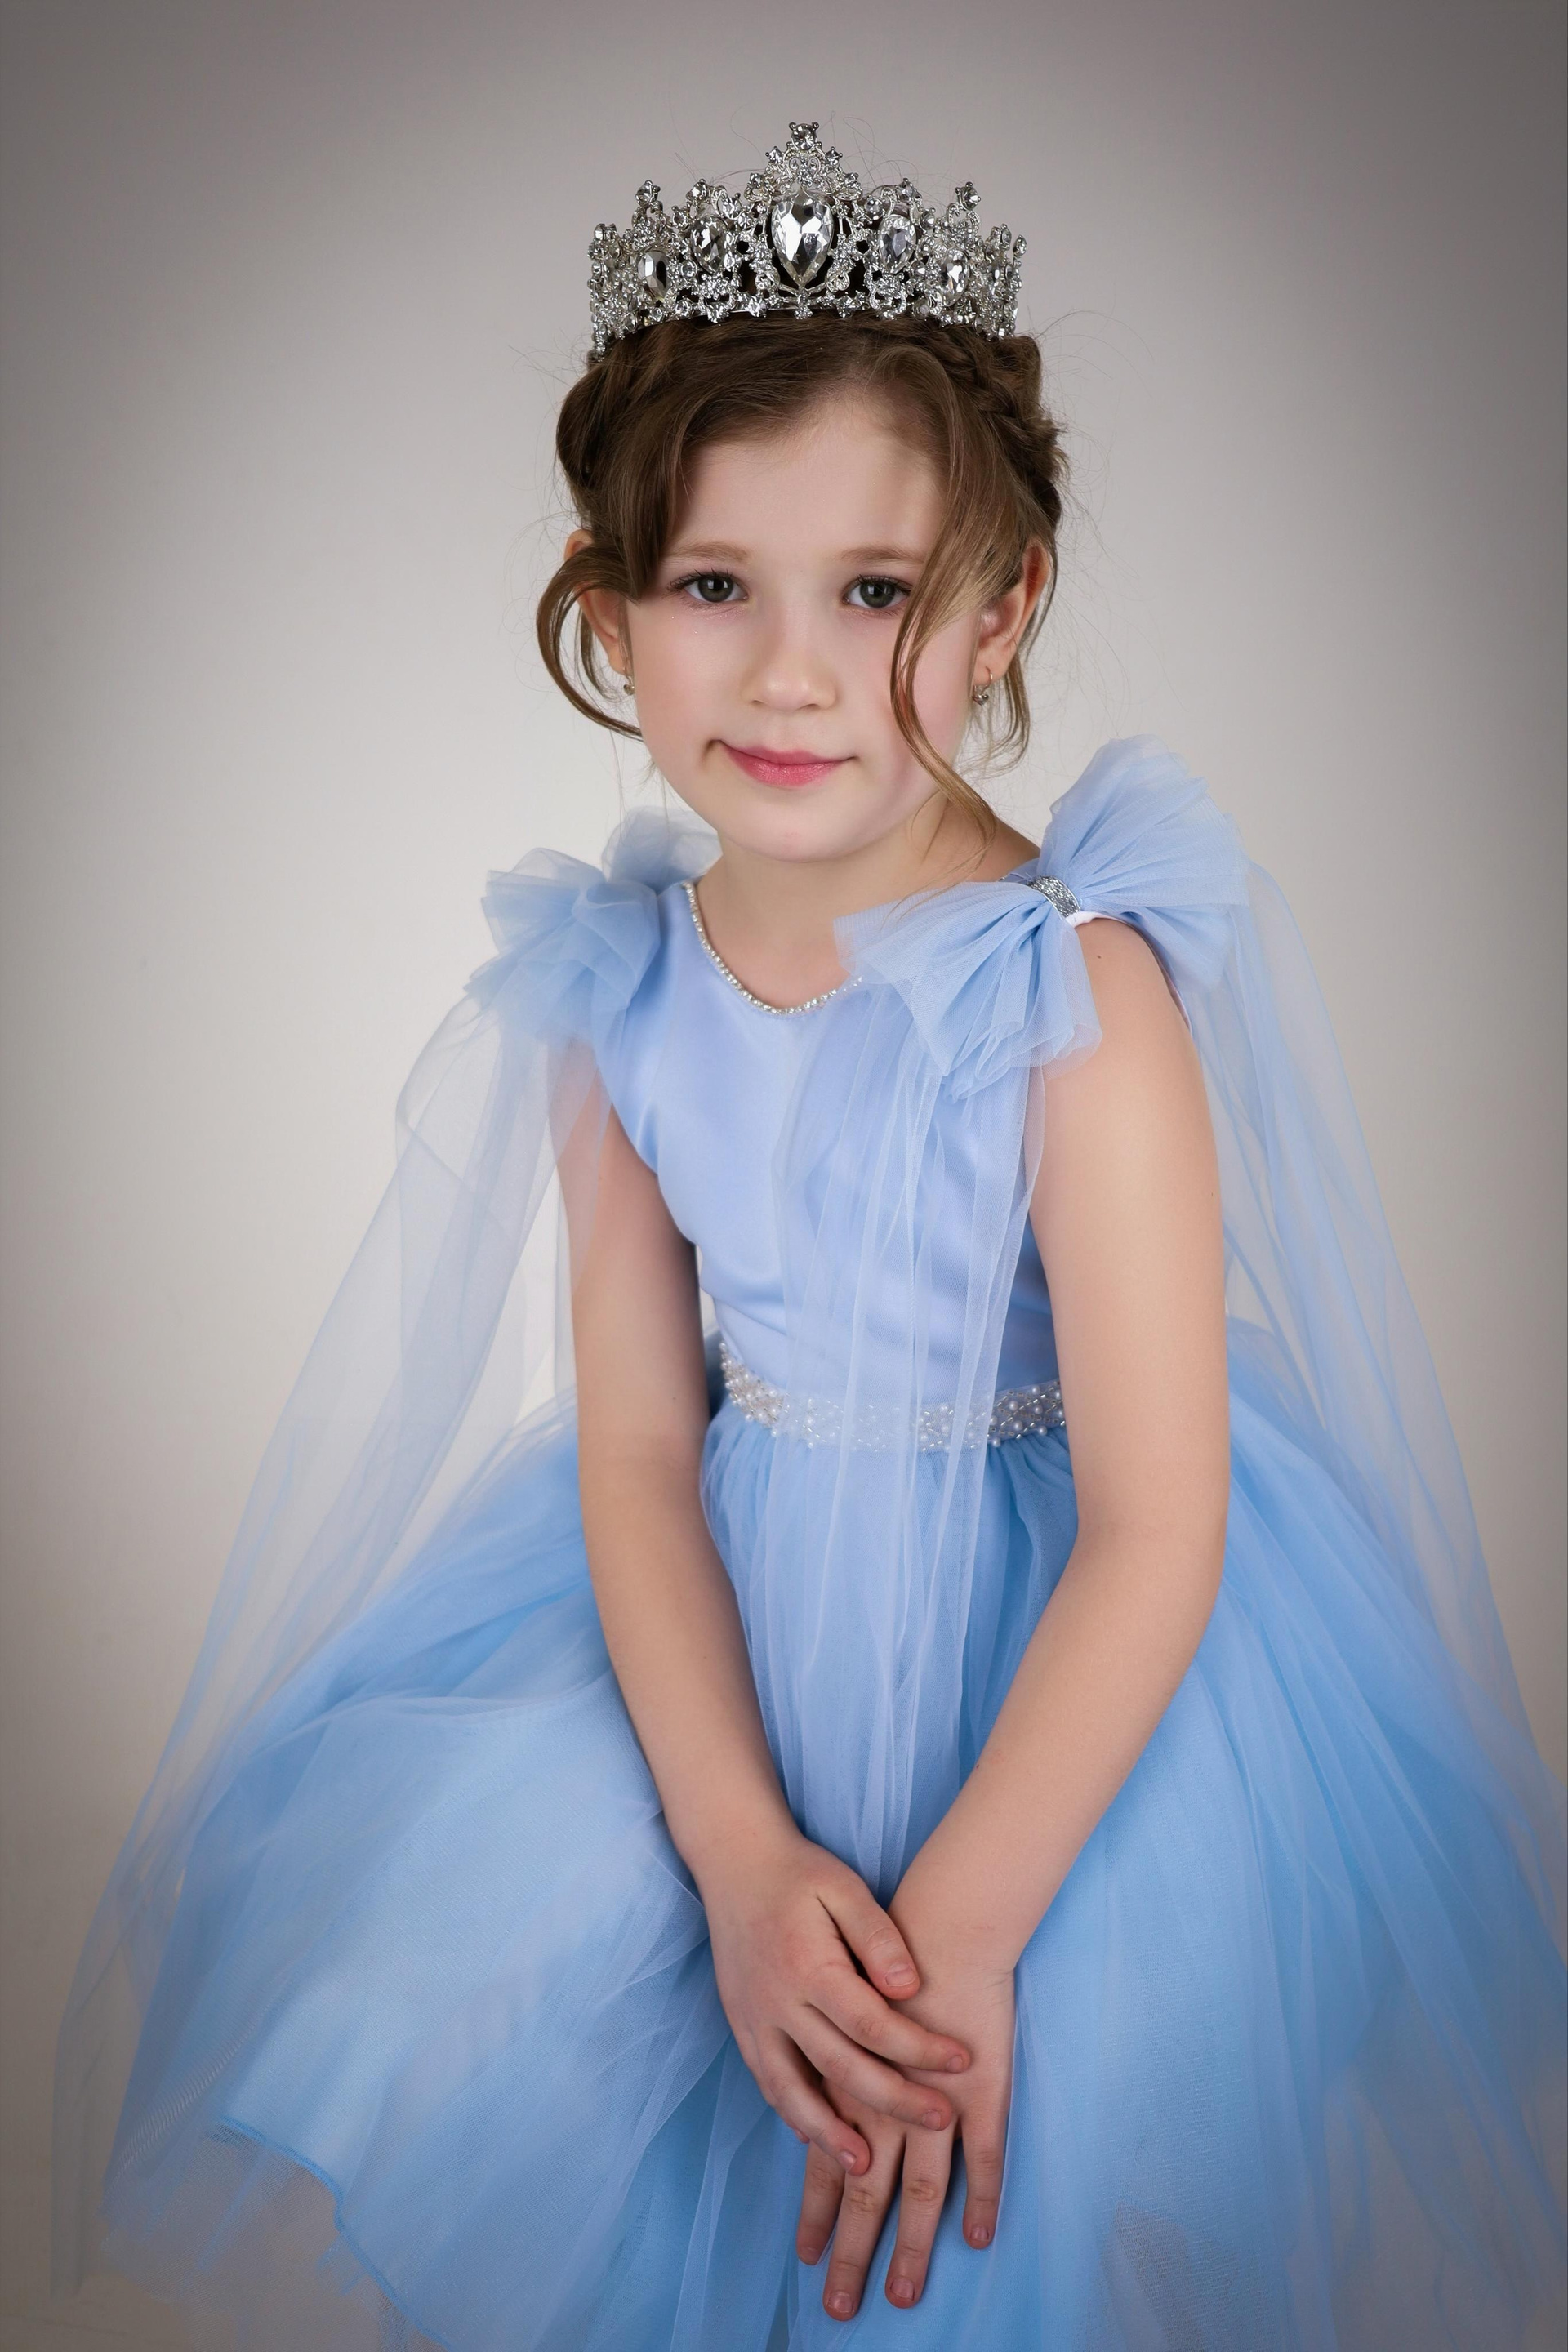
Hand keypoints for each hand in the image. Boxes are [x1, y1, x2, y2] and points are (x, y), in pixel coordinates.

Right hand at [696, 1821, 972, 2178]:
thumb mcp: (844, 1888)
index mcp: (809, 1968)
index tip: (963, 2061)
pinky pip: (768, 2082)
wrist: (734, 1863)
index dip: (920, 2048)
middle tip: (941, 2121)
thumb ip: (878, 1935)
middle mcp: (778, 2003)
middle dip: (895, 2100)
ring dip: (830, 2134)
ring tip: (866, 2166)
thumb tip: (910, 1985)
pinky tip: (816, 2136)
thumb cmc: (799, 1873)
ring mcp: (754, 2020)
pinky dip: (792, 2114)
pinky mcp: (742, 2027)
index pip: (872, 2024)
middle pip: (841, 2068)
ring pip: (792, 2092)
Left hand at [795, 1867, 1015, 2319]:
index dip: (816, 2209)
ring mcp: (934, 2099)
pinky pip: (983, 2156)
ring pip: (919, 2189)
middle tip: (842, 2310)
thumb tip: (825, 2085)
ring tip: (904, 2296)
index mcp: (846, 2077)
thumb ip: (831, 2042)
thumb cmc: (887, 1951)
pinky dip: (982, 2199)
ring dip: (911, 2246)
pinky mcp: (978, 2088)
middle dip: (852, 2251)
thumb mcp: (838, 1993)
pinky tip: (980, 2237)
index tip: (805, 2256)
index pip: (825, 2159)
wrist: (940, 1916)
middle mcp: (882, 2099)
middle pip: (866, 2191)